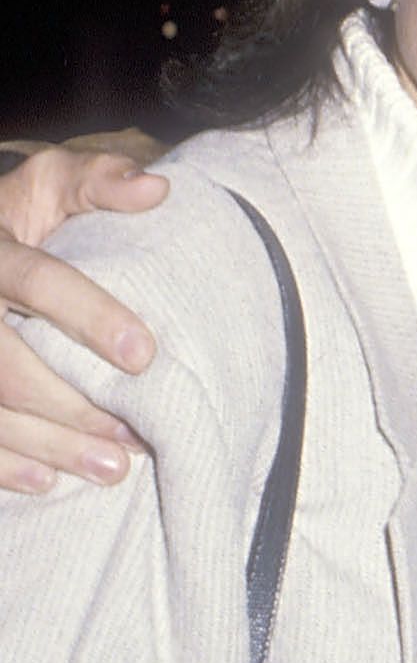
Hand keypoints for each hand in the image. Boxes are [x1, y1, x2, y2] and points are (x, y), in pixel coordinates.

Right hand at [0, 148, 166, 493]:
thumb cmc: (10, 222)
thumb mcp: (42, 186)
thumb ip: (94, 181)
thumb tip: (156, 190)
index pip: (36, 282)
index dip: (89, 316)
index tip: (145, 356)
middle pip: (6, 363)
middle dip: (72, 404)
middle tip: (136, 435)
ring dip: (49, 445)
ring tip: (113, 469)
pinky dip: (4, 465)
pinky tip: (47, 481)